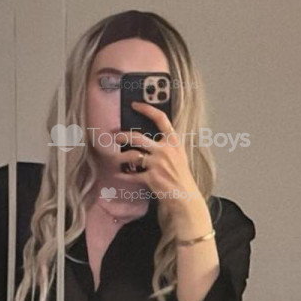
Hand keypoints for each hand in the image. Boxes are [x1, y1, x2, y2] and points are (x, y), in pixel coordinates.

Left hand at [114, 101, 199, 218]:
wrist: (185, 195)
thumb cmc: (180, 174)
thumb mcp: (178, 154)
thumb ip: (165, 143)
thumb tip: (145, 135)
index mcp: (173, 141)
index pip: (161, 118)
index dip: (147, 109)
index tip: (135, 105)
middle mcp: (165, 150)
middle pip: (137, 137)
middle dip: (123, 136)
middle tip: (116, 136)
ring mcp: (157, 164)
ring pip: (131, 155)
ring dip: (120, 157)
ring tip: (116, 158)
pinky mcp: (151, 177)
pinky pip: (131, 174)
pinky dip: (123, 175)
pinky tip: (120, 174)